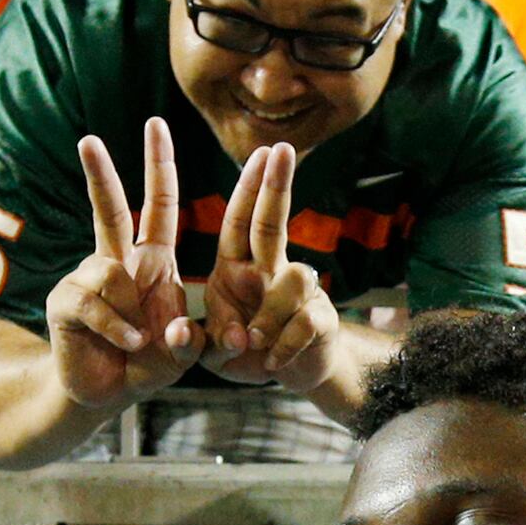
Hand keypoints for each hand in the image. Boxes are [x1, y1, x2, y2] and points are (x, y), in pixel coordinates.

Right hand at [45, 118, 199, 410]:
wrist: (106, 393)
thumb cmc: (148, 364)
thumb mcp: (183, 353)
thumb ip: (192, 342)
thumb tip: (176, 328)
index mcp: (152, 261)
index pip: (158, 206)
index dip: (160, 167)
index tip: (157, 125)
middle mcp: (119, 262)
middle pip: (111, 209)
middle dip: (100, 173)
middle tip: (89, 139)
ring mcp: (89, 279)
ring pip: (113, 274)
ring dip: (133, 313)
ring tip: (138, 342)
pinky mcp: (66, 301)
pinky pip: (96, 304)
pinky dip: (118, 329)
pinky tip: (127, 345)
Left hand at [194, 144, 336, 394]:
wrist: (291, 375)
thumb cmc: (243, 354)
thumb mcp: (211, 351)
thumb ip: (204, 344)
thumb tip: (234, 337)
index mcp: (235, 268)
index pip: (240, 221)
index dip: (249, 188)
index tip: (262, 151)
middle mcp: (267, 271)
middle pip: (272, 222)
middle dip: (276, 186)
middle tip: (284, 150)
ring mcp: (298, 292)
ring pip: (295, 276)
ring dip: (272, 311)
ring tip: (256, 341)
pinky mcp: (320, 317)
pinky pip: (306, 319)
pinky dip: (285, 345)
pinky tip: (273, 361)